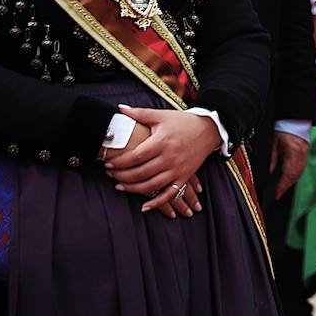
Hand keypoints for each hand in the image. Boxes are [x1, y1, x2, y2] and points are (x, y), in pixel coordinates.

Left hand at [106, 105, 221, 215]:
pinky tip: (144, 207)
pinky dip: (157, 203)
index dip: (119, 162)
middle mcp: (169, 157)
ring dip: (133, 189)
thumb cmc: (181, 122)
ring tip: (119, 186)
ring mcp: (178, 169)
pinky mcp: (184, 177)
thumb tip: (120, 108)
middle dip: (122, 176)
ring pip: (152, 185)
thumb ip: (140, 113)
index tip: (107, 163)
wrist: (208, 129)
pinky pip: (170, 194)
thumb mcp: (161, 115)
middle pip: (141, 173)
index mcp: (162, 142)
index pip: (136, 156)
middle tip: (109, 175)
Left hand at [269, 132, 308, 199]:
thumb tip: (268, 173)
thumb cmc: (283, 129)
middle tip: (278, 194)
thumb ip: (271, 159)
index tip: (277, 195)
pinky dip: (296, 175)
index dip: (282, 186)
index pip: (287, 174)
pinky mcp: (306, 152)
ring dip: (291, 182)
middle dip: (287, 186)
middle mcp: (301, 155)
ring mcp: (305, 154)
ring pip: (299, 172)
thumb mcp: (273, 143)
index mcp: (292, 153)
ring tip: (283, 188)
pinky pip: (302, 167)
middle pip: (295, 175)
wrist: (295, 119)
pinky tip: (291, 178)